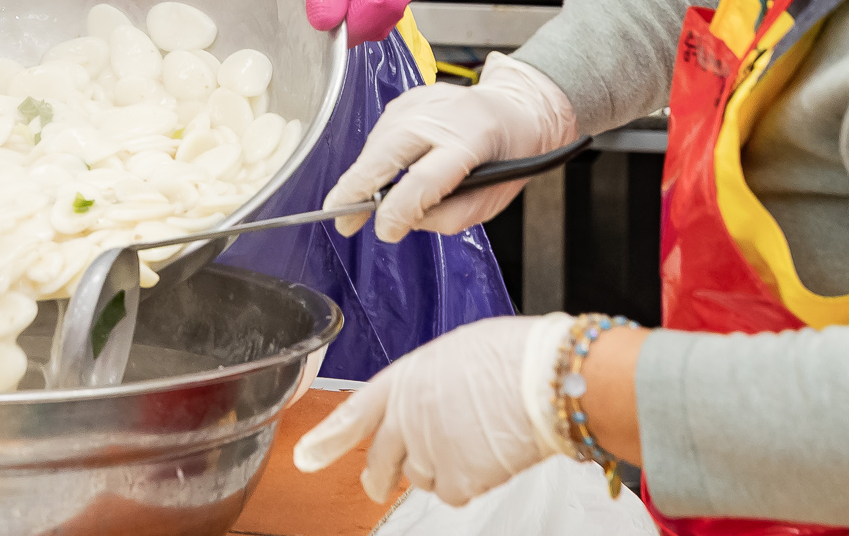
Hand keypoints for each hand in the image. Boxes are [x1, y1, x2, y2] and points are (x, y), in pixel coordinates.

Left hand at [293, 314, 575, 505]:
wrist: (543, 376)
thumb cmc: (510, 355)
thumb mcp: (453, 355)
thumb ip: (428, 386)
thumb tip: (432, 403)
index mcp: (402, 380)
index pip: (354, 414)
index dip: (326, 439)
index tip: (306, 458)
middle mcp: (406, 418)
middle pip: (380, 460)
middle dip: (378, 475)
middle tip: (380, 483)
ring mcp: (429, 451)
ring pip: (419, 478)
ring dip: (437, 470)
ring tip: (472, 444)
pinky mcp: (457, 480)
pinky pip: (453, 493)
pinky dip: (468, 484)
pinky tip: (487, 459)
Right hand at [323, 54, 575, 240]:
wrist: (516, 109)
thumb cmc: (508, 156)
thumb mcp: (491, 200)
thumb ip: (449, 217)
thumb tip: (405, 222)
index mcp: (470, 142)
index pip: (423, 180)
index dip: (398, 210)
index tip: (384, 231)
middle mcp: (441, 116)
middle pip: (386, 153)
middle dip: (356, 187)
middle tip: (338, 216)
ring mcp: (421, 101)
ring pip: (377, 143)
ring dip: (364, 173)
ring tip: (358, 199)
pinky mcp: (408, 98)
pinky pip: (381, 132)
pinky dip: (375, 155)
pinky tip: (380, 171)